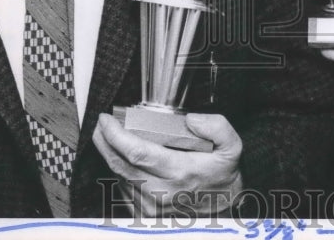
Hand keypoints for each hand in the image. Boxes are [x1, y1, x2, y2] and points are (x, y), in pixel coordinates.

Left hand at [93, 112, 241, 215]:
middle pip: (120, 165)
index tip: (107, 119)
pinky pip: (123, 189)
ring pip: (119, 177)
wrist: (224, 208)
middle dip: (104, 142)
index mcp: (179, 172)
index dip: (116, 135)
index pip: (137, 153)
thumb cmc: (223, 176)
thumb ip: (216, 127)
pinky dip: (118, 171)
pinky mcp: (145, 213)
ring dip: (109, 155)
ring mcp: (150, 205)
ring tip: (109, 136)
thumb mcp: (231, 147)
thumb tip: (191, 119)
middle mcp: (161, 192)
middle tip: (101, 124)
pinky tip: (121, 158)